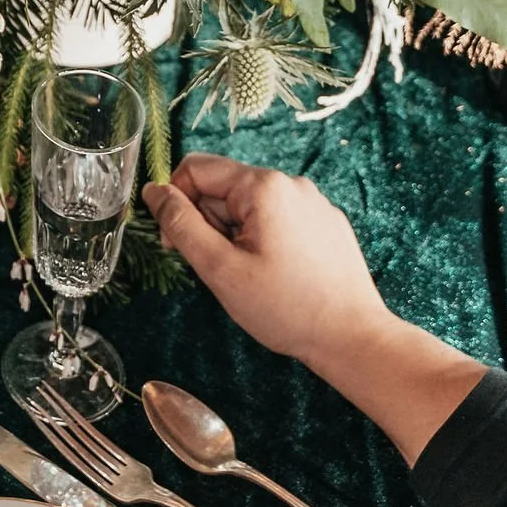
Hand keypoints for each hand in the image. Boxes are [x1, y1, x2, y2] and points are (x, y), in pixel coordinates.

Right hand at [147, 156, 386, 372]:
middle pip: (224, 187)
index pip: (196, 169)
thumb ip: (181, 224)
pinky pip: (279, 218)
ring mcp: (313, 202)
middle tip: (220, 269)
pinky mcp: (327, 223)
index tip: (178, 245)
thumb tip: (153, 191)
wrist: (353, 337)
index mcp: (263, 186)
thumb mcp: (220, 268)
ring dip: (236, 234)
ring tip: (252, 276)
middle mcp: (291, 183)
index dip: (176, 203)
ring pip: (251, 205)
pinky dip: (265, 240)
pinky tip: (278, 276)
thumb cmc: (286, 308)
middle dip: (210, 223)